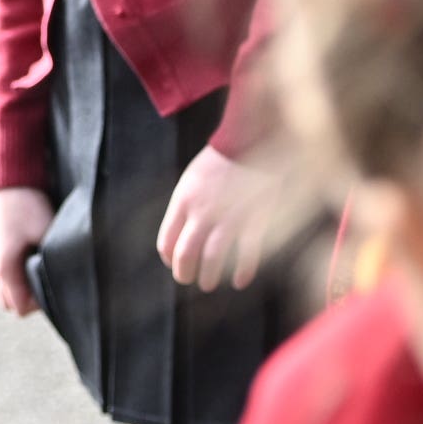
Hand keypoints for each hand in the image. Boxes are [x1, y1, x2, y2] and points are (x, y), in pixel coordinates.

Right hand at [0, 187, 54, 315]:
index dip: (39, 305)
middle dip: (30, 301)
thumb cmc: (29, 207)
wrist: (13, 184)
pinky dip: (17, 280)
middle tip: (48, 283)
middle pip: (11, 305)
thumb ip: (54, 259)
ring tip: (40, 274)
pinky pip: (5, 280)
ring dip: (22, 290)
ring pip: (6, 293)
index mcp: (7, 269)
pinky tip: (32, 264)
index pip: (21, 308)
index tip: (53, 287)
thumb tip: (70, 277)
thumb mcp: (47, 233)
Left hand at [158, 145, 276, 291]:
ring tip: (209, 284)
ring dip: (209, 277)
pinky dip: (243, 272)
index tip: (175, 263)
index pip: (167, 242)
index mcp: (183, 201)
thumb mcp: (192, 179)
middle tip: (190, 279)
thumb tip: (179, 236)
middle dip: (185, 274)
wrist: (253, 139)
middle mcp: (203, 212)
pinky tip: (240, 281)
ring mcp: (230, 217)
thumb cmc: (221, 160)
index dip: (169, 259)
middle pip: (186, 255)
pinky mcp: (255, 219)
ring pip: (213, 259)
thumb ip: (184, 206)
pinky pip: (247, 254)